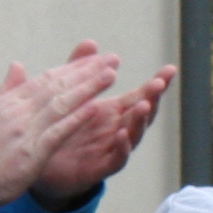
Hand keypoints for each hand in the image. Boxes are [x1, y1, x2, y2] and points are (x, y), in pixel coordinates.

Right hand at [0, 50, 119, 207]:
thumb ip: (6, 90)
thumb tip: (17, 64)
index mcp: (8, 102)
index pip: (45, 79)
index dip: (72, 68)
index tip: (93, 59)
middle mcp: (18, 111)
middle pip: (57, 86)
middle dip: (87, 71)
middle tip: (112, 58)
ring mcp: (25, 131)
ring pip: (61, 104)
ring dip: (88, 88)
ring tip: (111, 75)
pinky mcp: (31, 153)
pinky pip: (58, 132)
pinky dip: (76, 118)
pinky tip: (95, 108)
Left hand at [33, 56, 177, 206]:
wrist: (42, 169)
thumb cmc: (60, 130)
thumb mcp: (68, 96)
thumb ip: (79, 71)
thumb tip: (91, 42)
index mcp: (112, 112)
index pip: (140, 95)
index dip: (155, 84)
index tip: (170, 69)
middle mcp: (116, 130)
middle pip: (142, 114)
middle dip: (153, 98)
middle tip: (159, 84)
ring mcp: (110, 150)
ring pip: (133, 135)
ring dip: (139, 121)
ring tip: (144, 105)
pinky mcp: (99, 168)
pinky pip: (115, 159)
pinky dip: (121, 148)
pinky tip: (122, 135)